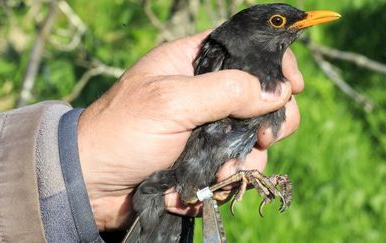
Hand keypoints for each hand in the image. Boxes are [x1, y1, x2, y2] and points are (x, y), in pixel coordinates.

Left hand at [77, 30, 303, 230]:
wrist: (92, 183)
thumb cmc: (122, 131)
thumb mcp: (171, 101)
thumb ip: (225, 91)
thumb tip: (277, 92)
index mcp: (193, 63)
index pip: (246, 49)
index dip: (274, 63)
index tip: (293, 86)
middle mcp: (204, 93)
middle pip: (259, 97)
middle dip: (269, 120)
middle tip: (263, 137)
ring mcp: (206, 128)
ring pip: (251, 137)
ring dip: (244, 159)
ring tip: (221, 173)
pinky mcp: (204, 158)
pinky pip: (233, 167)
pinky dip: (225, 180)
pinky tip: (203, 186)